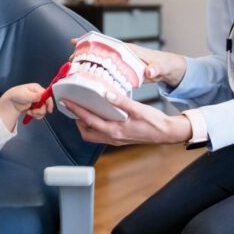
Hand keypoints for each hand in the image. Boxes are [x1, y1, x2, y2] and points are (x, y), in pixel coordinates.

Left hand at [0, 83, 53, 129]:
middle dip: (40, 110)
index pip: (47, 95)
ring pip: (43, 109)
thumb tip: (41, 96)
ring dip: (37, 113)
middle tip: (33, 112)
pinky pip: (39, 113)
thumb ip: (34, 96)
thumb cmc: (16, 95)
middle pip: (46, 104)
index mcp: (37, 88)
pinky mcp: (35, 107)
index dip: (49, 103)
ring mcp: (37, 101)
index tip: (48, 109)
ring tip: (29, 112)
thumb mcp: (25, 94)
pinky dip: (35, 115)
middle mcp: (38, 95)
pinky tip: (29, 113)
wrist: (10, 103)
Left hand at [62, 91, 191, 146]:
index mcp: (114, 130)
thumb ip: (121, 101)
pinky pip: (101, 134)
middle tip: (73, 107)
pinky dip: (95, 125)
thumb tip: (106, 93)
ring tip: (84, 110)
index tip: (67, 102)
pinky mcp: (120, 139)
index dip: (76, 110)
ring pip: (93, 135)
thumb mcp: (138, 109)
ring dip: (85, 124)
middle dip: (77, 121)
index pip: (89, 120)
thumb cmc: (154, 122)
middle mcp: (112, 137)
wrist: (166, 133)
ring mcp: (116, 140)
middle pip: (86, 133)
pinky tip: (99, 115)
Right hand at [69, 37, 186, 87]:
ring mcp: (122, 63)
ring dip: (88, 65)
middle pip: (99, 52)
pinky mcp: (124, 71)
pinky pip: (107, 72)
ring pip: (101, 62)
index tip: (75, 42)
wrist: (170, 70)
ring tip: (73, 71)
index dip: (91, 42)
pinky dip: (98, 74)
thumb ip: (155, 69)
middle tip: (69, 61)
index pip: (107, 43)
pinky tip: (89, 81)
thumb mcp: (161, 67)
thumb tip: (149, 71)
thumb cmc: (166, 64)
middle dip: (84, 54)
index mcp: (129, 50)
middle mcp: (123, 54)